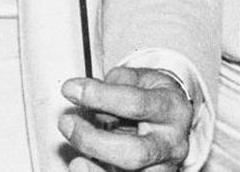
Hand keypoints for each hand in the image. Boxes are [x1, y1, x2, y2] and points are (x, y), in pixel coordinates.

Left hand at [59, 66, 193, 170]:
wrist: (173, 116)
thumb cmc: (151, 94)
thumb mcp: (139, 77)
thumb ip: (113, 84)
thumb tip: (82, 95)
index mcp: (172, 109)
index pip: (135, 104)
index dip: (100, 96)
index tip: (71, 89)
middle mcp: (172, 144)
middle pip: (135, 153)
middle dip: (94, 141)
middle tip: (66, 123)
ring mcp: (163, 168)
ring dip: (96, 170)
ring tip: (74, 160)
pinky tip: (81, 167)